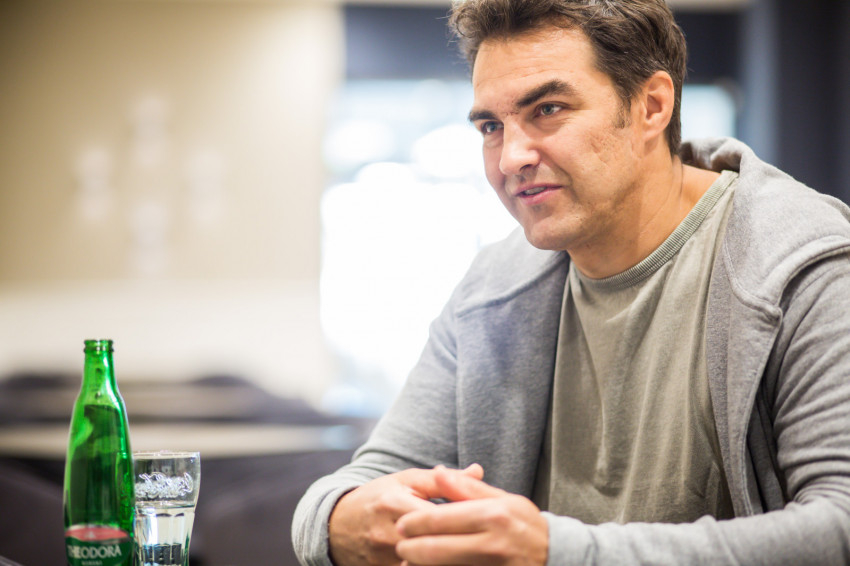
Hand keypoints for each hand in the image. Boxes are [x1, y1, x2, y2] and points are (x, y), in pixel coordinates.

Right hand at [328, 466, 484, 565]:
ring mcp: (383, 558)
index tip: (488, 523)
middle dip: (459, 546)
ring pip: (424, 564)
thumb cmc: (379, 497)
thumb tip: (479, 470)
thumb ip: (443, 480)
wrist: (337, 526)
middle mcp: (387, 533)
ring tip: (473, 556)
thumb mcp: (406, 481)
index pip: (437, 517)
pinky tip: (454, 561)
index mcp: (395, 504)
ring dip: (448, 559)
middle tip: (485, 543)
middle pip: (433, 545)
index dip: (464, 521)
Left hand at [395, 465, 547, 565]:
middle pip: (436, 549)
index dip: (414, 523)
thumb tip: (437, 472)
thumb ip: (468, 488)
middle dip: (410, 549)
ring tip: (409, 561)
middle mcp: (492, 543)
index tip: (401, 524)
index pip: (440, 519)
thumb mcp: (503, 500)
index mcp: (492, 515)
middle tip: (400, 545)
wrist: (557, 557)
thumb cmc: (525, 526)